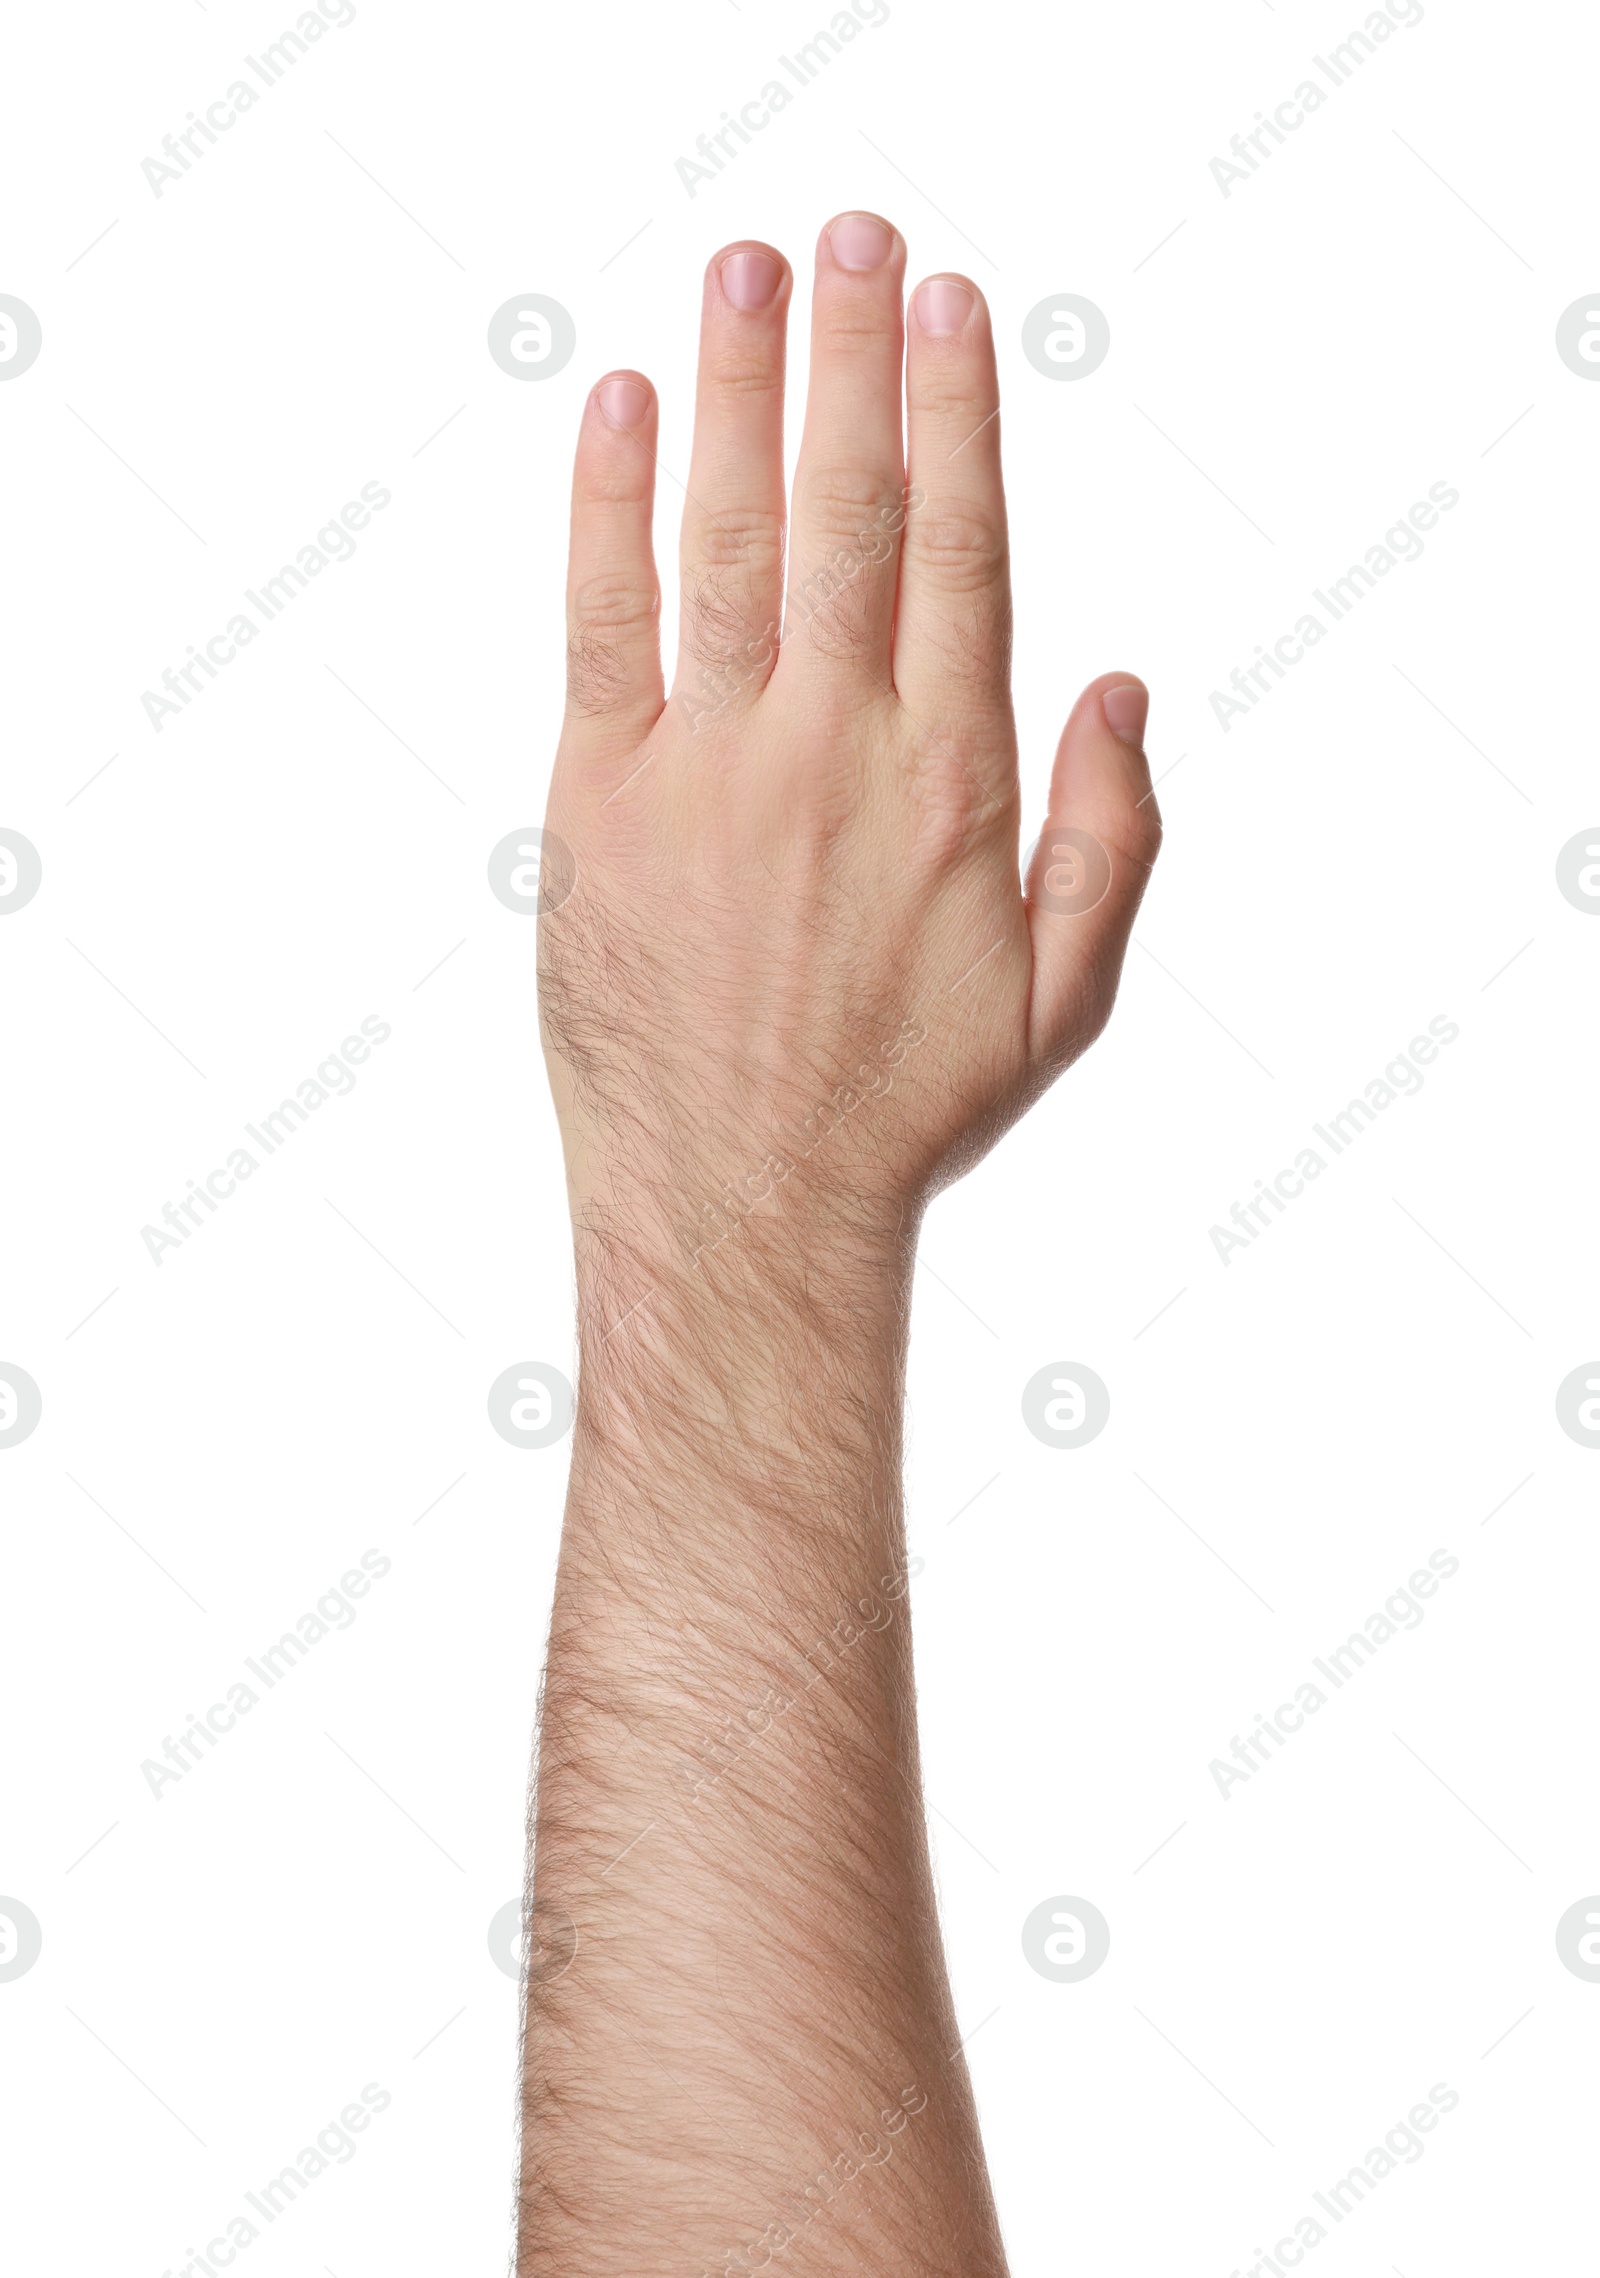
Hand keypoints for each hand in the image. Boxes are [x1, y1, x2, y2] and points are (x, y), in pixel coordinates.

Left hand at [540, 210, 1159, 1298]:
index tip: (949, 309)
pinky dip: (610, 506)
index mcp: (954, 780)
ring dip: (740, 389)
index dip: (955, 416)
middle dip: (852, 357)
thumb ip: (1109, 835)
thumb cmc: (901, 1110)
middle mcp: (837, 745)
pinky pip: (601, 621)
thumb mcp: (1060, 998)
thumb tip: (1119, 684)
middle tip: (854, 237)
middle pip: (850, 509)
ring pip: (732, 535)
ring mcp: (712, 765)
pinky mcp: (601, 800)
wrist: (742, 1207)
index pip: (961, 551)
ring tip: (748, 272)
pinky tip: (621, 405)